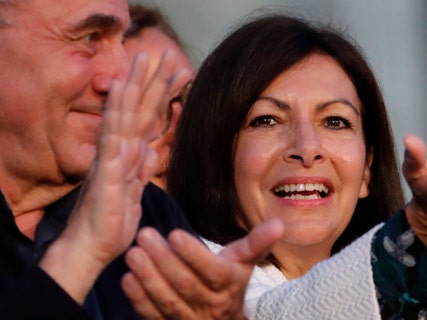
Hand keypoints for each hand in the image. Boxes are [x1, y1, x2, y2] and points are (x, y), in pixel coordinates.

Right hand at [39, 51, 191, 302]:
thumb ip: (141, 171)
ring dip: (132, 86)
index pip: (146, 121)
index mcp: (128, 158)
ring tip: (141, 59)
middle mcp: (118, 152)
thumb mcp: (134, 194)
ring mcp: (110, 158)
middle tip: (158, 53)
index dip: (158, 98)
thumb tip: (150, 149)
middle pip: (135, 111)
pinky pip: (112, 135)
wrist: (92, 249)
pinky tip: (120, 90)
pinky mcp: (105, 170)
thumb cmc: (110, 224)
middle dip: (147, 83)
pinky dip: (116, 111)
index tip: (173, 76)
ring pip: (122, 115)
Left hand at [122, 219, 283, 318]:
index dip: (192, 254)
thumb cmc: (231, 282)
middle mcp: (210, 305)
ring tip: (133, 254)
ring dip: (148, 278)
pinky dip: (139, 299)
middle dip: (163, 260)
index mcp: (229, 284)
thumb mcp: (244, 263)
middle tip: (144, 235)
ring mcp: (189, 318)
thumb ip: (257, 242)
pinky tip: (127, 280)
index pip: (211, 270)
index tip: (174, 234)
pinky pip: (153, 315)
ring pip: (167, 300)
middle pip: (185, 284)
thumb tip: (280, 224)